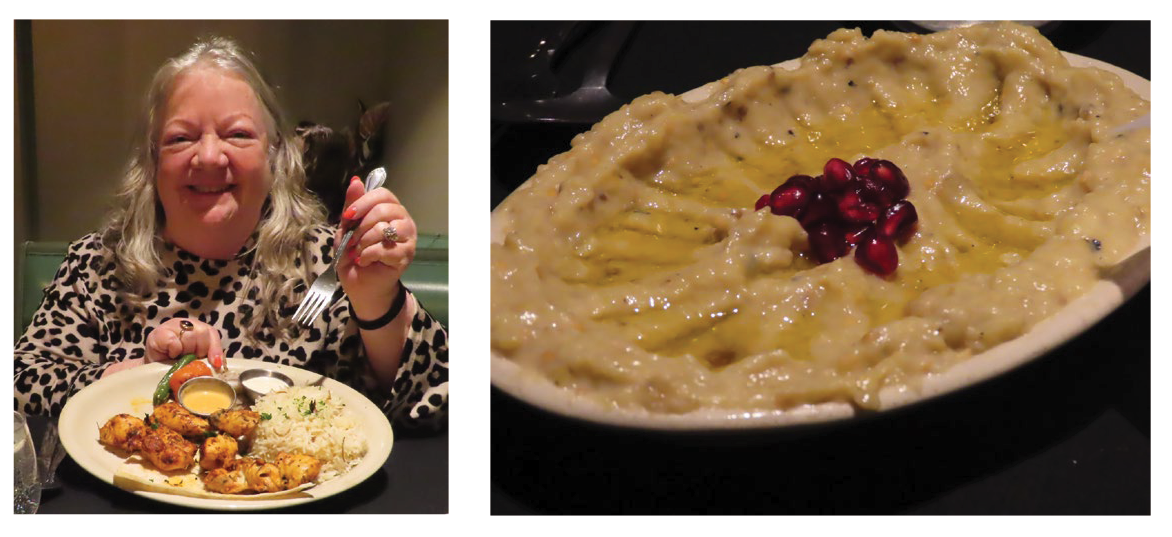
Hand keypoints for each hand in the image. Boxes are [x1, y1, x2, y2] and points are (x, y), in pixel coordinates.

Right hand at [145, 318, 223, 365]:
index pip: (212, 333)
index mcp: (199, 329)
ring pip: (189, 337)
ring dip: (185, 352)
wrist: (154, 367)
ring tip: (178, 356)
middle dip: (197, 351)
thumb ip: (207, 357)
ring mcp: (173, 325)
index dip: (215, 348)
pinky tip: (169, 354)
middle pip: (202, 334)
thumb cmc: (177, 362)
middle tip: (188, 358)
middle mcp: (187, 323)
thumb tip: (217, 363)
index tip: (215, 363)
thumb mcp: (196, 359)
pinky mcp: (160, 332)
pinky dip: (174, 351)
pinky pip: (174, 342)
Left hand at [336, 175, 415, 316]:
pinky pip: (385, 248)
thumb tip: (356, 179)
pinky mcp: (406, 255)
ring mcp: (408, 238)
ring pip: (385, 228)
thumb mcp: (347, 228)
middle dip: (361, 226)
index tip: (348, 217)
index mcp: (390, 210)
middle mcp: (403, 221)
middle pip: (384, 209)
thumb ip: (352, 205)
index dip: (363, 202)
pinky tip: (364, 261)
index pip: (383, 194)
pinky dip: (368, 255)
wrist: (359, 284)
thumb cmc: (354, 254)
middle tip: (352, 241)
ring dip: (365, 241)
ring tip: (358, 251)